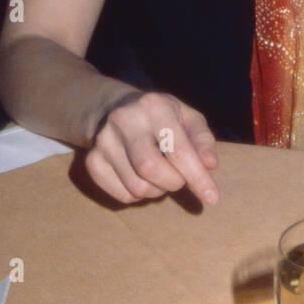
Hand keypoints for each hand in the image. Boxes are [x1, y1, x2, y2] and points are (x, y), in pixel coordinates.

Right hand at [85, 91, 219, 205]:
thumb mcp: (188, 118)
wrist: (117, 108)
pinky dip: (139, 196)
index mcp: (153, 105)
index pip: (177, 149)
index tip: (212, 197)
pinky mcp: (91, 160)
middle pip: (151, 169)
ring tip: (160, 174)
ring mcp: (103, 140)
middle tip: (179, 177)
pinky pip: (122, 196)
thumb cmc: (162, 117)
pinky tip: (141, 177)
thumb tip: (209, 165)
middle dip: (173, 182)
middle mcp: (124, 119)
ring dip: (157, 191)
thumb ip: (202, 140)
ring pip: (136, 187)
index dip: (197, 176)